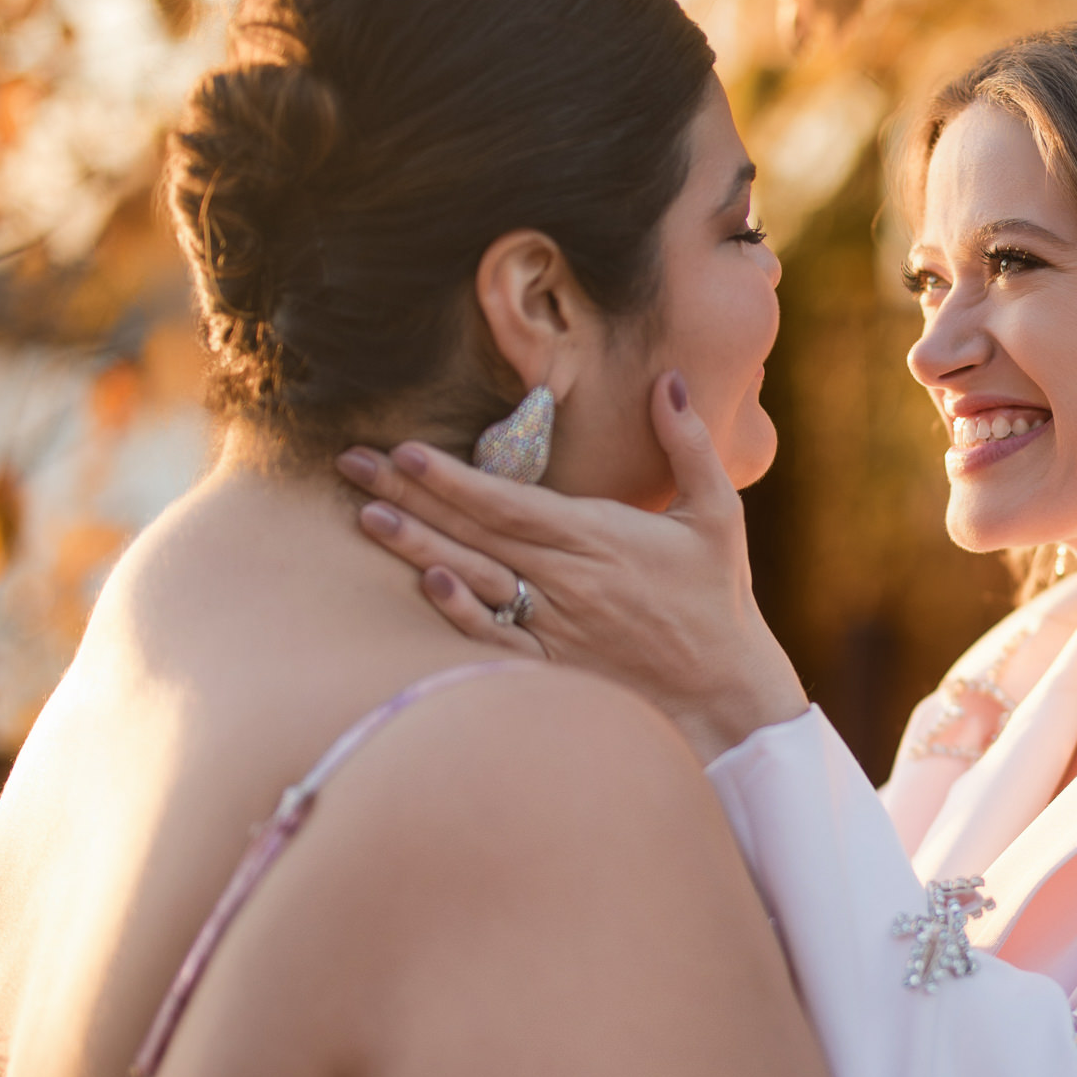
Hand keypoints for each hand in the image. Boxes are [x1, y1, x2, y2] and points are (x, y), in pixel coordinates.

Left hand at [337, 374, 807, 762]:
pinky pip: (494, 639)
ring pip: (474, 579)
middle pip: (475, 532)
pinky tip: (422, 587)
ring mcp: (556, 627)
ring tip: (365, 516)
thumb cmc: (718, 602)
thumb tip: (668, 379)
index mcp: (600, 538)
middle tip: (351, 464)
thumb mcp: (718, 514)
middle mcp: (569, 580)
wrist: (725, 697)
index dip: (454, 477)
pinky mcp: (552, 667)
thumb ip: (689, 443)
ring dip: (416, 547)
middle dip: (409, 494)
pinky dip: (458, 614)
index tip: (405, 449)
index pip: (510, 501)